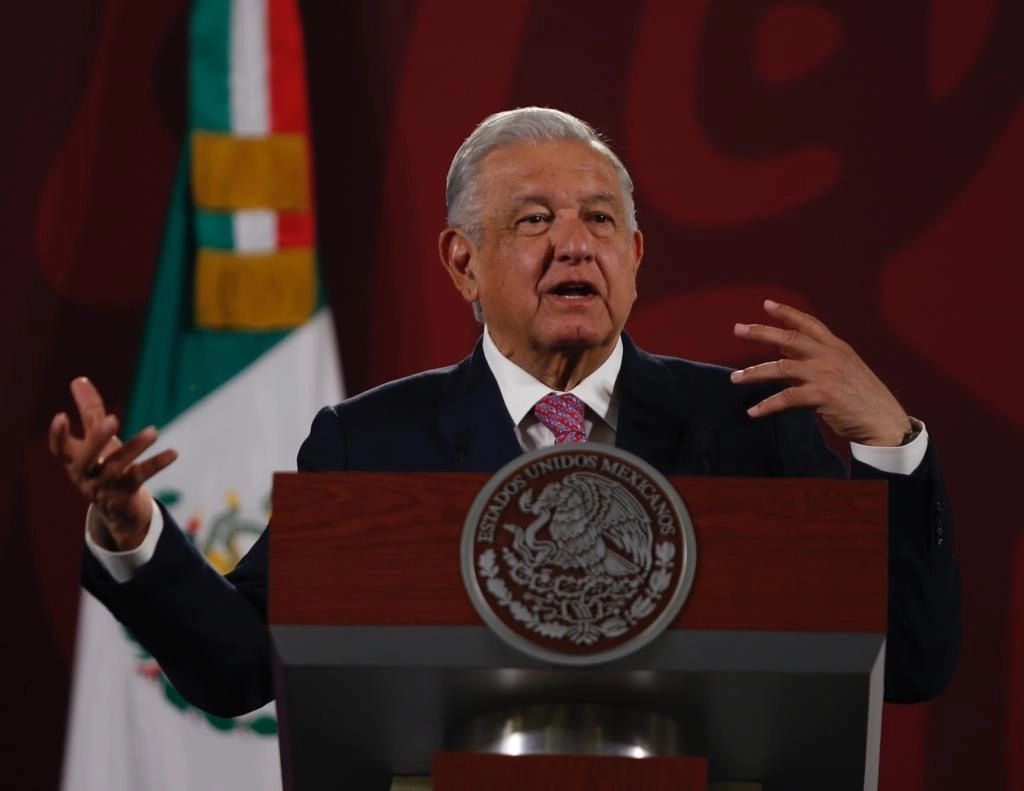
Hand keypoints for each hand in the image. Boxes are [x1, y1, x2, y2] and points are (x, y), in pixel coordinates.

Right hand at [49, 377, 177, 550]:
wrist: (118, 508)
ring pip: (116, 468)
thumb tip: (79, 379)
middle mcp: (85, 476)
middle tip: (112, 419)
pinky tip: (174, 452)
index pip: (59, 450)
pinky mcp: (125, 494)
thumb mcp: (97, 439)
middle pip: (86, 460)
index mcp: (74, 461)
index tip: (61, 415)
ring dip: (135, 448)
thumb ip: (89, 411)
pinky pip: (141, 477)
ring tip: (154, 431)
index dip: (57, 435)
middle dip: (97, 440)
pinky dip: (157, 464)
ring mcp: (105, 488)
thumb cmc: (103, 464)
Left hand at [730, 300, 911, 445]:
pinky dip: (767, 405)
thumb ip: (816, 363)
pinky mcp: (822, 396)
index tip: (767, 304)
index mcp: (837, 347)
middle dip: (761, 332)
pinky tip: (753, 412)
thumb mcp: (844, 371)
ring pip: (781, 368)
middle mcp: (830, 356)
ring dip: (754, 373)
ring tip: (734, 378)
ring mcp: (825, 374)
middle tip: (738, 329)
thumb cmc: (863, 399)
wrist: (885, 422)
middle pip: (789, 338)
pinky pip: (786, 398)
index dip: (787, 312)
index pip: (809, 323)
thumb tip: (786, 361)